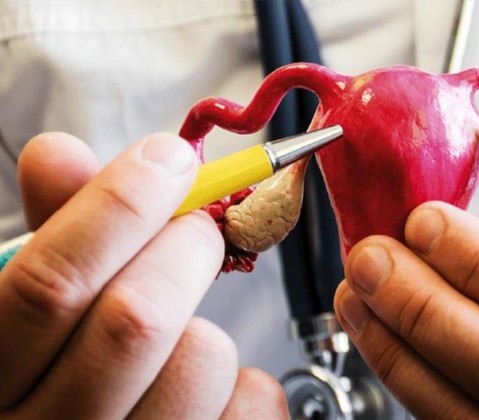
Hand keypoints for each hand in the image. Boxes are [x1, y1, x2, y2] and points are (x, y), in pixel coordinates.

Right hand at [0, 133, 287, 418]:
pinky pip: (252, 399)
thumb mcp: (37, 305)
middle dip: (186, 248)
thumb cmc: (64, 369)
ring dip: (206, 328)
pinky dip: (245, 381)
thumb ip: (56, 232)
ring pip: (203, 358)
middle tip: (198, 229)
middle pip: (137, 319)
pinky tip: (208, 392)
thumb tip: (58, 153)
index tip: (168, 160)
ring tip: (180, 343)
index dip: (117, 206)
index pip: (51, 283)